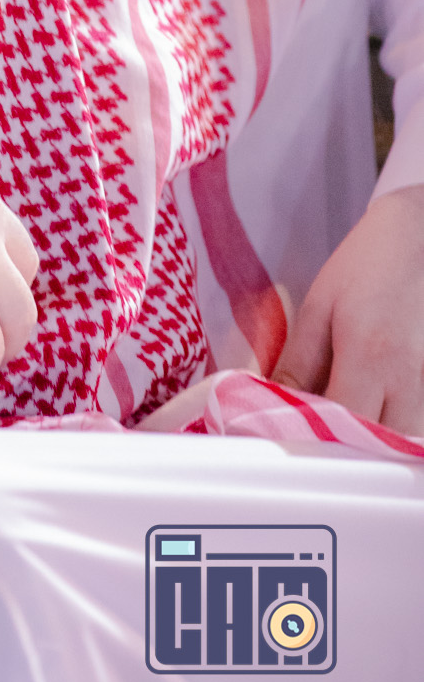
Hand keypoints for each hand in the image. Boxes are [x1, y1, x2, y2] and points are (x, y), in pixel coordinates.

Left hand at [273, 183, 423, 435]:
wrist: (423, 235)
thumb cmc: (368, 265)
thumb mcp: (320, 307)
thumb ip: (297, 364)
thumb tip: (272, 406)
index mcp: (370, 355)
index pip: (341, 426)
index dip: (315, 437)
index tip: (295, 434)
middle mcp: (413, 378)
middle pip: (379, 446)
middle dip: (349, 446)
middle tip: (324, 431)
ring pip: (407, 442)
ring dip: (379, 442)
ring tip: (355, 416)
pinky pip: (423, 425)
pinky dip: (404, 427)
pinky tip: (384, 407)